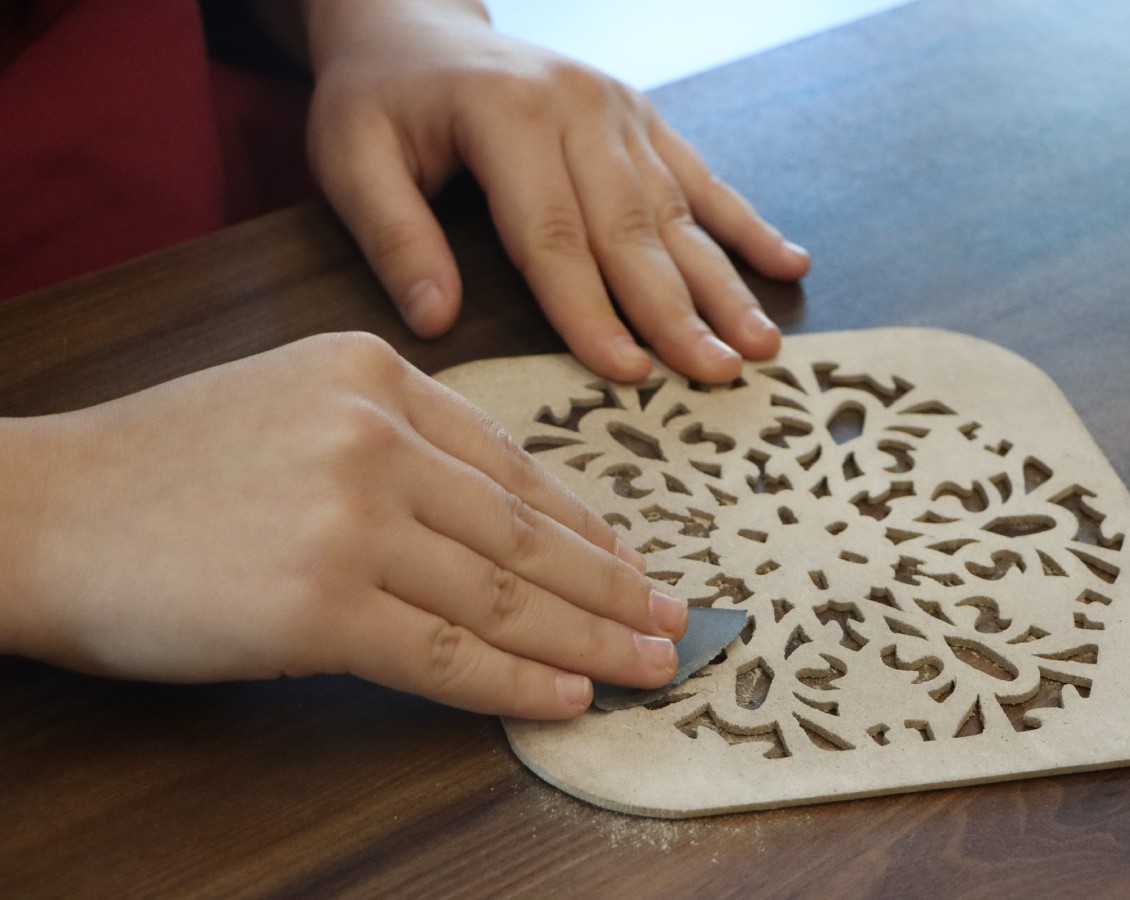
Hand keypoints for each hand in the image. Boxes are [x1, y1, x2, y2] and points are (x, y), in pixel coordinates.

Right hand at [0, 334, 685, 716]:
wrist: (40, 510)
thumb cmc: (163, 465)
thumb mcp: (292, 405)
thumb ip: (397, 445)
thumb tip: (503, 523)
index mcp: (377, 372)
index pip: (513, 463)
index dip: (586, 525)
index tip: (632, 564)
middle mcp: (374, 433)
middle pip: (525, 529)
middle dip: (609, 586)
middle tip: (671, 621)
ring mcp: (347, 517)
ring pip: (501, 592)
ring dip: (585, 638)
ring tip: (645, 663)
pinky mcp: (315, 605)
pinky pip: (445, 652)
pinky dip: (514, 680)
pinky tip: (565, 697)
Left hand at [301, 0, 809, 382]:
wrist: (413, 19)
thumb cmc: (378, 97)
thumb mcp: (349, 156)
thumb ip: (393, 236)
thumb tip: (435, 322)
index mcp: (508, 116)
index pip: (553, 235)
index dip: (591, 311)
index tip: (628, 374)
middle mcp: (578, 109)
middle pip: (632, 229)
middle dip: (678, 311)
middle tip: (719, 375)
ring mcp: (619, 111)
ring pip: (678, 211)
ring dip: (724, 282)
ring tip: (762, 345)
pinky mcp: (641, 118)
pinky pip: (702, 176)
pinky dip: (747, 224)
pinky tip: (789, 265)